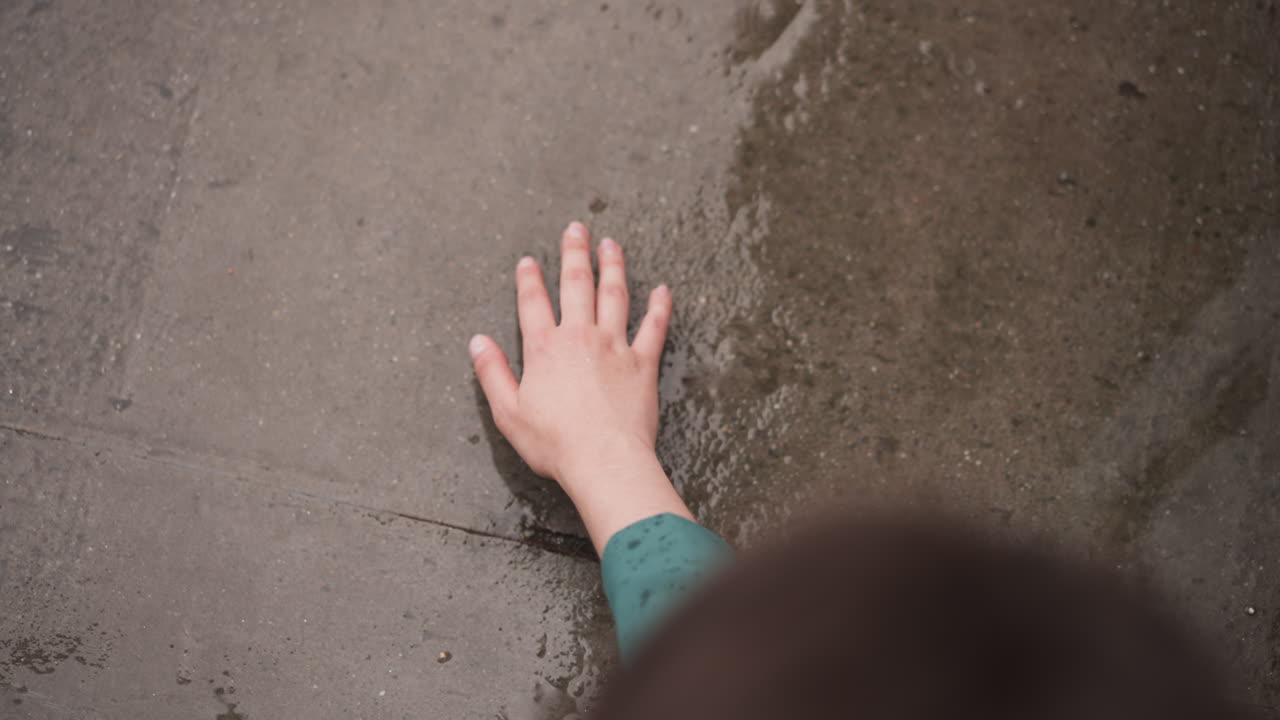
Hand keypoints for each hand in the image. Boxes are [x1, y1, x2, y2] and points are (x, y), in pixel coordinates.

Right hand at [469, 221, 691, 552]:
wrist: (603, 460)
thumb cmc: (554, 443)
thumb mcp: (508, 412)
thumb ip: (491, 373)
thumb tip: (477, 342)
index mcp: (544, 349)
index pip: (533, 303)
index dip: (529, 280)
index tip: (529, 260)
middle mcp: (580, 337)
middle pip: (576, 285)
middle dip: (575, 253)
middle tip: (577, 228)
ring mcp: (614, 347)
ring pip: (615, 295)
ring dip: (613, 266)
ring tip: (611, 244)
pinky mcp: (643, 363)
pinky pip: (654, 328)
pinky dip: (660, 307)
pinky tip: (664, 290)